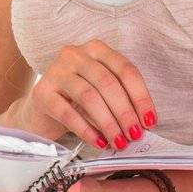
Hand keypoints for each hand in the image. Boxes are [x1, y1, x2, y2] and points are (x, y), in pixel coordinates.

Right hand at [15, 39, 156, 150]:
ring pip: (89, 96)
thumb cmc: (78, 101)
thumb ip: (120, 100)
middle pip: (107, 82)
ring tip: (119, 142)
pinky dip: (86, 130)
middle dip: (125, 112)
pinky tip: (98, 142)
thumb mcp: (102, 93)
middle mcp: (74, 54)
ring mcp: (56, 71)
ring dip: (108, 123)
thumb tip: (142, 124)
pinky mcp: (42, 92)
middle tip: (134, 135)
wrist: (42, 110)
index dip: (140, 97)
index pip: (125, 70)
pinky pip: (67, 113)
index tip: (150, 121)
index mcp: (96, 49)